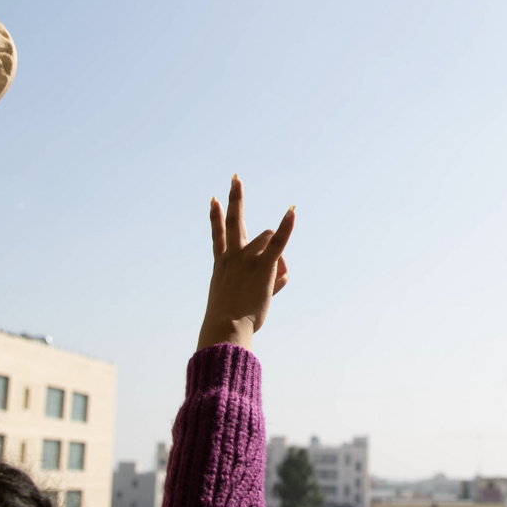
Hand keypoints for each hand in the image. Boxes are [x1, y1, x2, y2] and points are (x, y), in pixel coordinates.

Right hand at [198, 175, 294, 350]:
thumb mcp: (243, 299)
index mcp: (222, 263)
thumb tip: (286, 274)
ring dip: (275, 255)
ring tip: (270, 281)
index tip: (214, 198)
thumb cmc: (232, 320)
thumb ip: (268, 281)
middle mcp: (232, 256)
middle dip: (235, 197)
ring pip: (267, 238)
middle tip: (236, 179)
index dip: (215, 216)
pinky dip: (287, 227)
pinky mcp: (263, 265)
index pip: (218, 234)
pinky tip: (292, 210)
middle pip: (233, 220)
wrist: (226, 326)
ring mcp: (247, 258)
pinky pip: (278, 242)